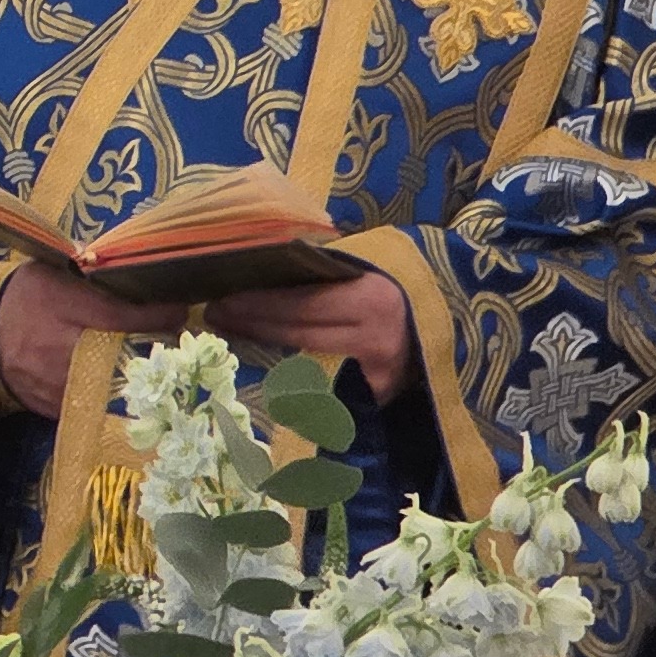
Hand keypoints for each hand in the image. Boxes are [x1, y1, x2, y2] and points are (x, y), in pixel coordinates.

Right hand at [0, 262, 186, 419]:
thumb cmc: (22, 297)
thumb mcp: (51, 274)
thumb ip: (89, 280)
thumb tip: (135, 275)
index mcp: (60, 306)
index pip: (117, 315)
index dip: (154, 316)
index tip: (179, 312)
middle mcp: (60, 348)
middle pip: (121, 357)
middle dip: (150, 352)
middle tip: (171, 344)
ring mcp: (56, 382)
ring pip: (110, 386)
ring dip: (131, 377)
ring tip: (147, 367)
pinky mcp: (53, 406)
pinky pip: (90, 403)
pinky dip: (104, 394)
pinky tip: (111, 382)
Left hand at [207, 271, 417, 403]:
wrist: (442, 328)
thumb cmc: (396, 290)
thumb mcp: (368, 270)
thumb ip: (325, 270)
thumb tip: (264, 260)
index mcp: (371, 301)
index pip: (301, 305)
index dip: (258, 305)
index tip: (222, 299)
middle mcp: (375, 340)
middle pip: (298, 334)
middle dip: (251, 323)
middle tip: (213, 314)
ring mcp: (378, 375)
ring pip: (305, 359)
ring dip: (263, 344)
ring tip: (229, 330)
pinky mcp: (377, 397)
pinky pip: (324, 381)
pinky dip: (290, 368)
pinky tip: (262, 356)